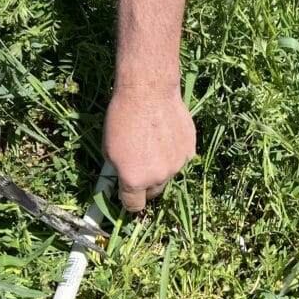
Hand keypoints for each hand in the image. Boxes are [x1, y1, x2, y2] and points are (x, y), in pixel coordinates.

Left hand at [103, 86, 194, 210]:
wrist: (149, 92)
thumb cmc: (122, 118)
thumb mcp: (108, 148)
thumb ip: (119, 170)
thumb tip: (124, 177)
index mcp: (135, 179)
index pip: (133, 205)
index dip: (129, 201)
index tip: (128, 195)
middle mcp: (158, 177)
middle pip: (153, 193)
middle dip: (146, 184)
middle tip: (140, 164)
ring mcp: (177, 165)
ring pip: (168, 174)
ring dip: (161, 166)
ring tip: (153, 141)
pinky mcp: (190, 151)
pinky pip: (180, 159)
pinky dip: (173, 152)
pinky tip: (166, 133)